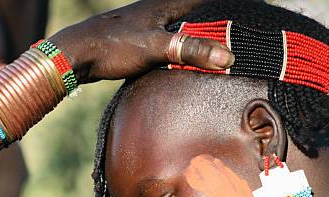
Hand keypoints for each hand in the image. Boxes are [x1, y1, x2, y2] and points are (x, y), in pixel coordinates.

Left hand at [48, 0, 234, 82]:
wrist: (77, 54)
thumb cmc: (113, 46)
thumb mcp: (156, 47)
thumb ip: (190, 49)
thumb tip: (228, 56)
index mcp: (167, 3)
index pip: (208, 1)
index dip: (230, 8)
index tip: (251, 15)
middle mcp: (161, 8)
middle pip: (199, 12)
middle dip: (220, 22)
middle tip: (242, 36)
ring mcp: (152, 23)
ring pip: (187, 25)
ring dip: (204, 34)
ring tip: (225, 46)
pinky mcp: (144, 38)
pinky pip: (176, 37)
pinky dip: (189, 45)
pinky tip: (192, 57)